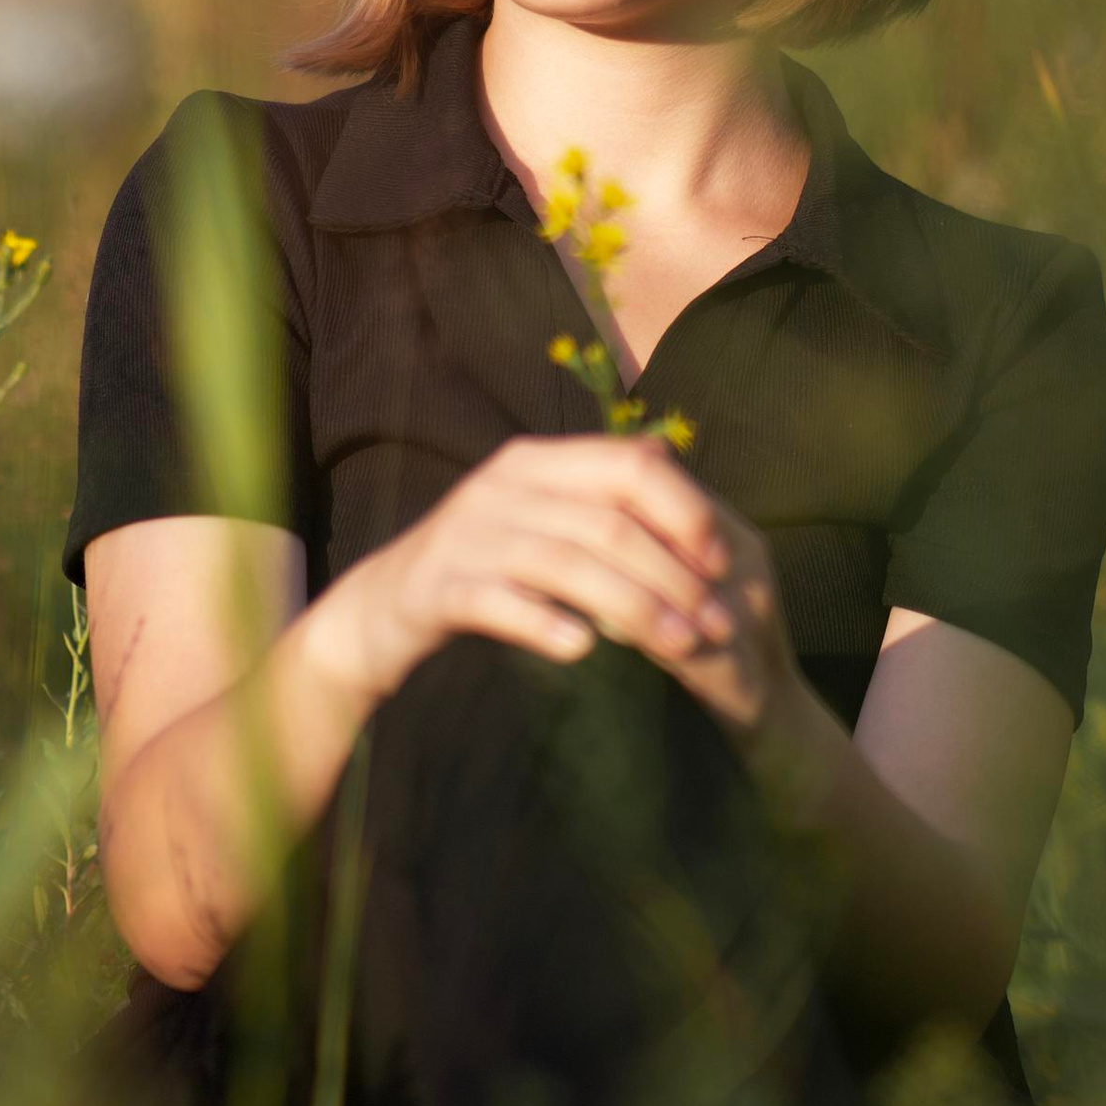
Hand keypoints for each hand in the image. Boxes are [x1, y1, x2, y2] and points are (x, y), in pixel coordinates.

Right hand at [317, 430, 792, 726]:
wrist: (383, 606)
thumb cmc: (482, 561)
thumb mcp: (536, 511)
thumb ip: (592, 488)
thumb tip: (665, 455)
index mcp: (536, 460)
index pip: (628, 466)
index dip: (684, 511)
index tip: (722, 562)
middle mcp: (501, 486)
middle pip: (606, 522)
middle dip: (672, 574)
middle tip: (717, 624)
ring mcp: (465, 534)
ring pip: (564, 564)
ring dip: (632, 607)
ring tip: (678, 646)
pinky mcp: (437, 587)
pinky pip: (499, 601)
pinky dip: (545, 622)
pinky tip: (584, 650)